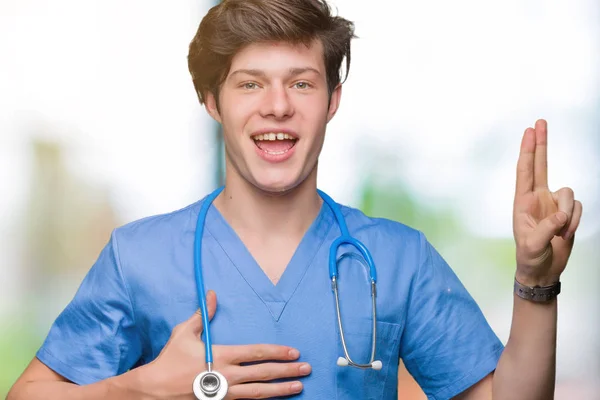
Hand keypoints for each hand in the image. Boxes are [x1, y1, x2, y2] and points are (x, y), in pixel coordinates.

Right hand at [142, 291, 310, 398]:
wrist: (154, 390)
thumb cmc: (170, 360)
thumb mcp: (183, 333)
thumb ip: (201, 315)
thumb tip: (211, 294)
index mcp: (220, 356)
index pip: (256, 353)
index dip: (277, 352)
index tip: (293, 351)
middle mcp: (226, 376)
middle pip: (263, 374)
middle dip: (287, 371)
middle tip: (306, 368)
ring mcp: (224, 393)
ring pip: (259, 392)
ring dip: (281, 389)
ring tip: (299, 386)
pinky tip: (275, 399)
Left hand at [513, 119, 582, 285]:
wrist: (543, 270)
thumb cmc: (530, 257)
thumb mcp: (532, 245)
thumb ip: (546, 228)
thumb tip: (561, 213)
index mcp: (522, 202)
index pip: (525, 171)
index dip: (527, 151)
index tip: (529, 131)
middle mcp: (538, 198)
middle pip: (541, 165)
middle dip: (541, 144)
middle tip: (540, 122)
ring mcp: (554, 204)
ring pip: (570, 193)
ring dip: (569, 214)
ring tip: (559, 232)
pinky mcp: (568, 212)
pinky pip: (579, 207)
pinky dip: (575, 221)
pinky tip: (566, 234)